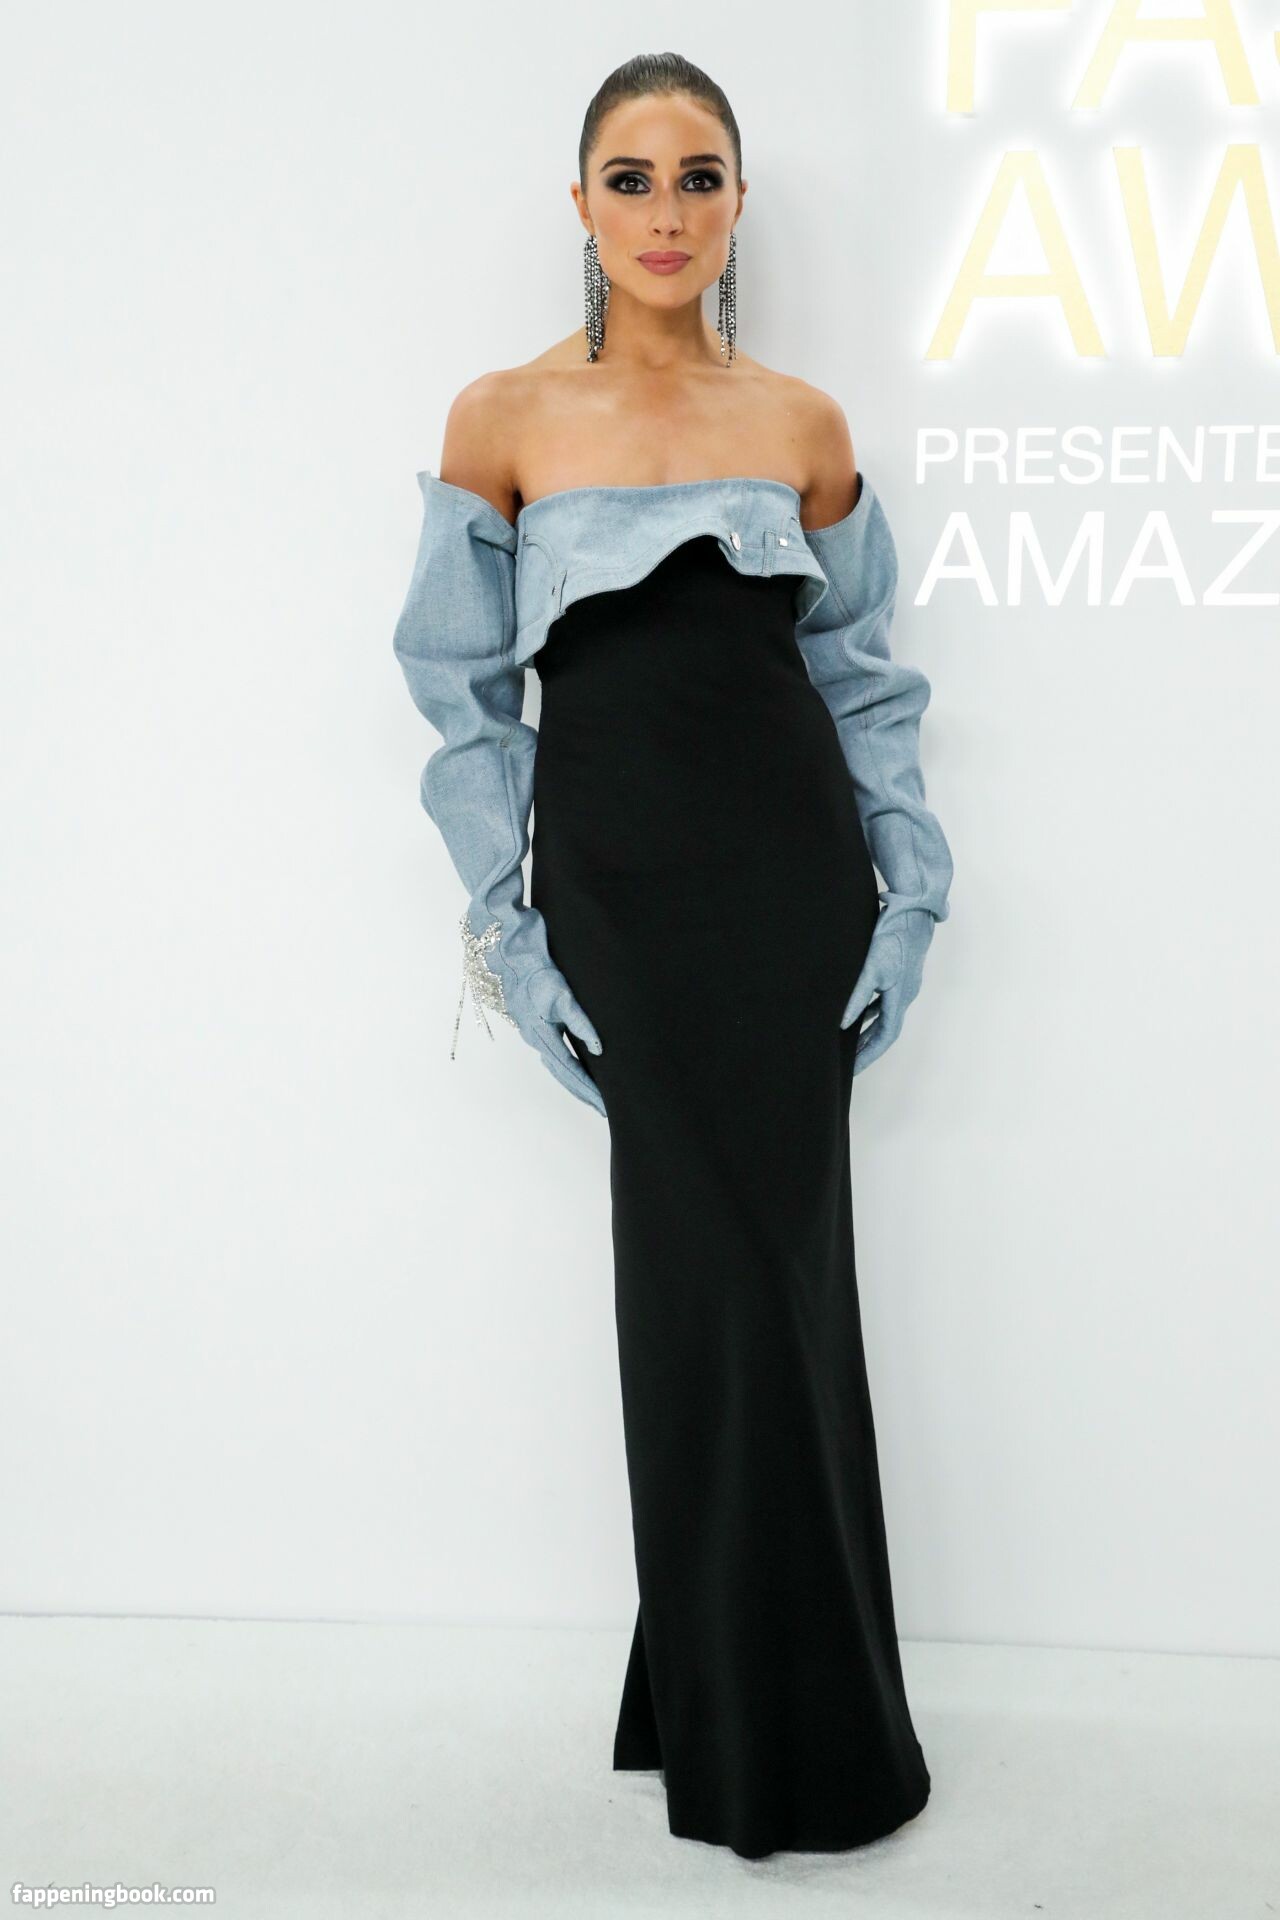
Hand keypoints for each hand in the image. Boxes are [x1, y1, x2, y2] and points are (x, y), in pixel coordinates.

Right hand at [524, 966, 606, 1117]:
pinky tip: (576, 1076)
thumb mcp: (562, 995)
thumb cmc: (538, 975)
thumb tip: (598, 1048)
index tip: (603, 1103)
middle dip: (584, 1094)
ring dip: (576, 1086)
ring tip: (594, 1100)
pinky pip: (555, 1060)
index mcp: (543, 1036)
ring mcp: (536, 1038)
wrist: (512, 960)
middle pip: (565, 1077)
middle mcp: (538, 1042)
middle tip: (604, 1111)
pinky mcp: (538, 1031)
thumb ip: (581, 1022)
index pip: (572, 1070)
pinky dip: (567, 1073)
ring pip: (558, 1070)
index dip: (588, 1088)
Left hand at [840, 906, 933, 1074]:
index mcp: (899, 998)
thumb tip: (842, 1024)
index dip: (869, 1055)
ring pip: (885, 1018)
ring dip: (869, 1033)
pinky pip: (884, 1003)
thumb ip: (857, 997)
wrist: (914, 911)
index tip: (853, 1070)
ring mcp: (903, 986)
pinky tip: (859, 1015)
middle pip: (885, 1032)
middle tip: (848, 1065)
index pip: (884, 1038)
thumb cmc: (893, 936)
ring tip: (850, 1046)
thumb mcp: (870, 968)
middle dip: (867, 1049)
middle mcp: (904, 996)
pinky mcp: (899, 976)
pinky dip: (871, 1014)